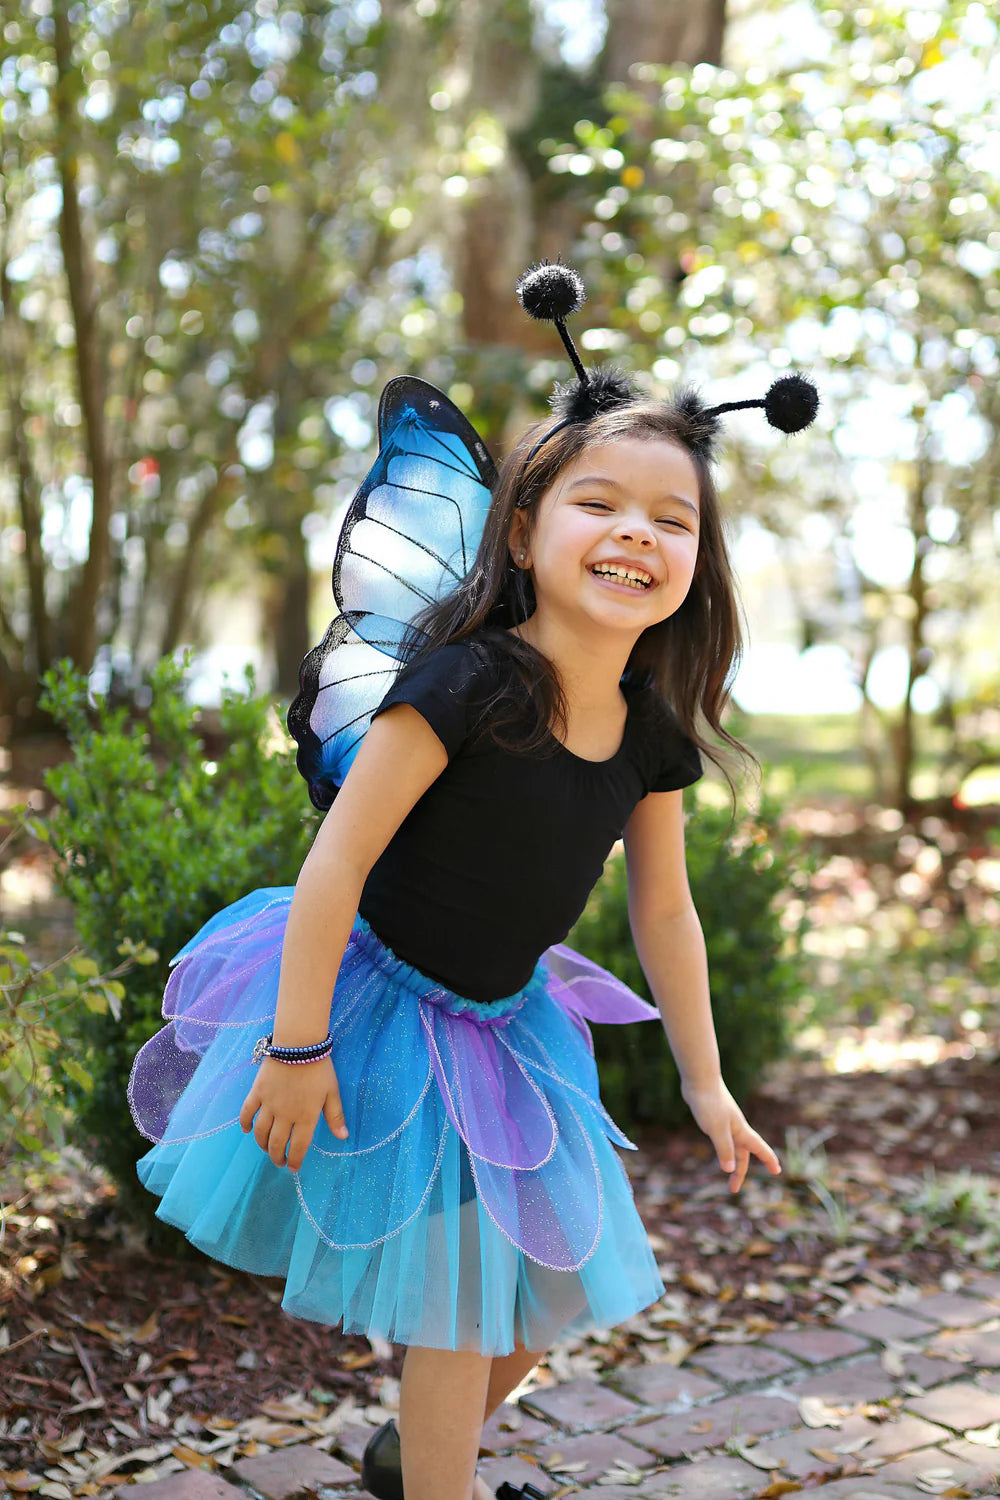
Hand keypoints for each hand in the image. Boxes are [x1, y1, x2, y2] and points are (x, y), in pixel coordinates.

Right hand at [238, 1054, 348, 1170]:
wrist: (299, 1044)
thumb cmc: (319, 1068)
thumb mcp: (332, 1093)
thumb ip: (335, 1116)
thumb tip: (343, 1137)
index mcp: (305, 1117)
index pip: (298, 1147)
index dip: (295, 1160)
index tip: (293, 1168)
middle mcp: (285, 1115)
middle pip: (277, 1143)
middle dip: (277, 1156)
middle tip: (279, 1162)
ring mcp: (268, 1104)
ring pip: (261, 1132)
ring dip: (262, 1144)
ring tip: (266, 1149)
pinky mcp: (257, 1092)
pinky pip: (246, 1112)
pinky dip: (245, 1124)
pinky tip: (247, 1130)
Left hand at [680, 1076, 780, 1193]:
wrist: (699, 1079)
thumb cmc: (709, 1102)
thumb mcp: (716, 1129)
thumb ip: (724, 1148)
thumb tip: (730, 1169)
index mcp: (740, 1130)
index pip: (759, 1148)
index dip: (769, 1160)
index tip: (777, 1172)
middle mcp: (735, 1127)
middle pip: (742, 1153)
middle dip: (740, 1172)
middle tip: (733, 1189)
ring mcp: (725, 1122)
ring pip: (732, 1146)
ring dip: (731, 1161)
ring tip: (727, 1173)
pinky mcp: (714, 1117)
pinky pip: (722, 1138)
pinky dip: (723, 1148)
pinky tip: (718, 1147)